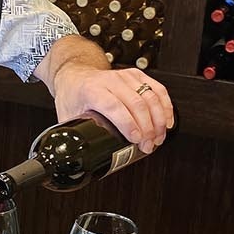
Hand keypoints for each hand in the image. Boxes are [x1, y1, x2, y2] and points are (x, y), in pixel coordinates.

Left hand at [51, 63, 173, 153]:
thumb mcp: (67, 115)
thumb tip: (76, 158)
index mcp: (91, 90)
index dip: (128, 123)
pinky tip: (167, 121)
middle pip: (136, 103)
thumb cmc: (73, 94)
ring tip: (158, 138)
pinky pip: (157, 88)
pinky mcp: (136, 75)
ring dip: (159, 119)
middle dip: (147, 127)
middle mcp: (109, 80)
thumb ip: (73, 136)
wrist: (76, 75)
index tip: (136, 139)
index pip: (113, 105)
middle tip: (148, 145)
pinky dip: (165, 106)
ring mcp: (124, 76)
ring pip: (150, 95)